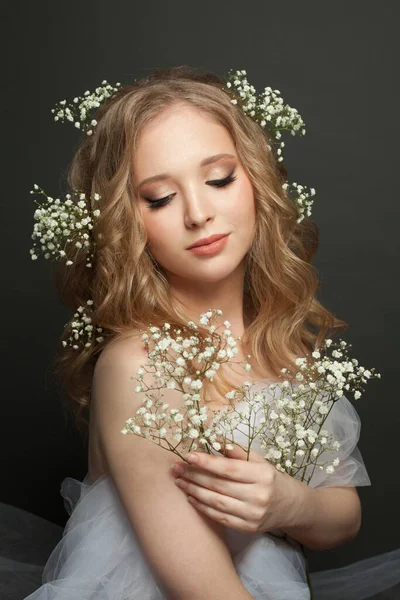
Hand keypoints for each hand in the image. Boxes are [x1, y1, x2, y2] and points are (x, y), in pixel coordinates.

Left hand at [170, 443, 302, 533]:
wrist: (292, 506)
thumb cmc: (271, 478)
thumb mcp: (259, 460)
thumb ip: (235, 450)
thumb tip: (212, 437)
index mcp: (262, 475)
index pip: (229, 469)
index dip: (207, 462)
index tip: (188, 455)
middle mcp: (258, 496)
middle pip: (219, 486)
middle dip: (194, 475)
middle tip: (176, 467)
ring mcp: (253, 515)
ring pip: (216, 502)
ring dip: (194, 491)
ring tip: (179, 481)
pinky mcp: (248, 528)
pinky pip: (220, 517)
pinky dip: (203, 507)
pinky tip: (191, 497)